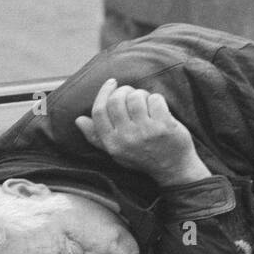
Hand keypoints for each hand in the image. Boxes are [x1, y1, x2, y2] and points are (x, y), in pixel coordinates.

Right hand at [74, 79, 209, 185]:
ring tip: (146, 103)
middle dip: (124, 91)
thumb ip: (97, 137)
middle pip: (116, 100)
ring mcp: (146, 132)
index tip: (111, 83)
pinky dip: (157, 99)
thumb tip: (79, 120)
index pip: (99, 111)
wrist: (174, 170)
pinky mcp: (164, 127)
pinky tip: (160, 109)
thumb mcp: (117, 152)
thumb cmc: (143, 158)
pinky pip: (155, 99)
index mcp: (112, 144)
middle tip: (132, 95)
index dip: (104, 93)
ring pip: (136, 97)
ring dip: (142, 95)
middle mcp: (127, 138)